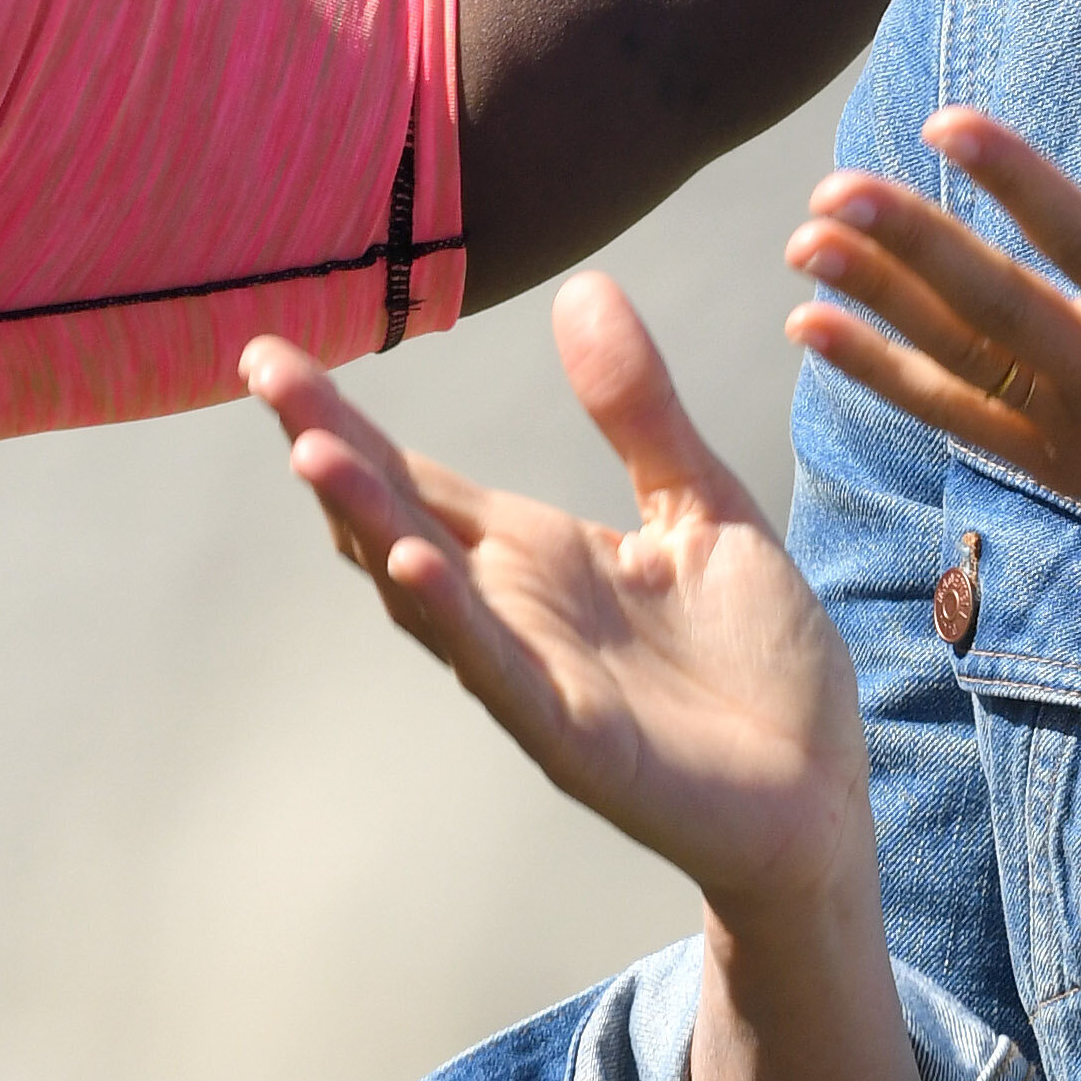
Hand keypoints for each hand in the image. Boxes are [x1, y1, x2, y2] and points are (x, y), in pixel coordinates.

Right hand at [242, 280, 870, 928]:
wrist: (819, 793)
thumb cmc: (759, 661)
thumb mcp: (706, 507)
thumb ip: (641, 412)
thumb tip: (584, 287)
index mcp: (540, 554)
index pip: (419, 473)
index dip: (345, 417)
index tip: (268, 353)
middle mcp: (515, 608)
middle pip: (396, 515)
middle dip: (328, 447)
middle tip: (260, 370)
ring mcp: (534, 673)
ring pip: (426, 591)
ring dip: (370, 523)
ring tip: (312, 453)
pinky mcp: (573, 736)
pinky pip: (499, 669)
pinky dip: (454, 617)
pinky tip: (414, 562)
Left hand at [783, 80, 1080, 642]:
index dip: (1016, 183)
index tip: (948, 125)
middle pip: (998, 309)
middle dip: (910, 249)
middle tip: (832, 192)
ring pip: (963, 363)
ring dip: (878, 305)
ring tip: (805, 248)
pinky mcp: (1067, 469)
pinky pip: (958, 420)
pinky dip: (885, 378)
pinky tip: (818, 334)